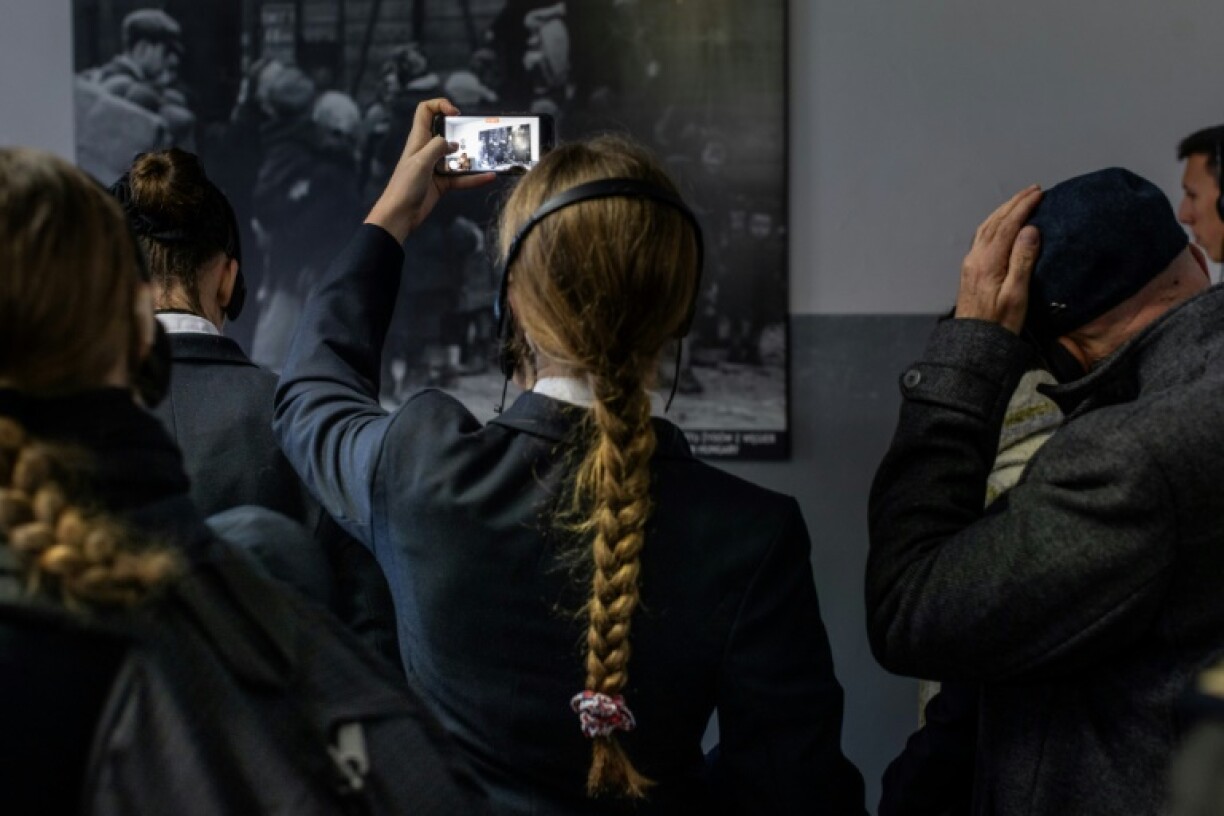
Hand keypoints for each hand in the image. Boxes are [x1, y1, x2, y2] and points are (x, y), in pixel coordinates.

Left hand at [365, 98, 494, 242]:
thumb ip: (437, 147)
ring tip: (487, 156)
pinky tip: (488, 177)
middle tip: (475, 135)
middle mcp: (427, 150)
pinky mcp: (442, 183)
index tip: (456, 113)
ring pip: (457, 156)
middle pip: (445, 132)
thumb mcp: (421, 161)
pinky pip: (461, 178)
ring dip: (471, 156)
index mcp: (418, 140)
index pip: (425, 111)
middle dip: (461, 131)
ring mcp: (436, 167)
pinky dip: (474, 178)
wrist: (399, 215)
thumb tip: (454, 143)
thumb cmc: (404, 186)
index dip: (440, 106)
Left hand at [954, 185, 1042, 333]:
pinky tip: (1003, 224)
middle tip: (1033, 190)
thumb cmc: (999, 324)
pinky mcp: (970, 270)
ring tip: (1020, 201)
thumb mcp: (1016, 295)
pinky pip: (982, 237)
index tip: (1039, 193)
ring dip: (1003, 211)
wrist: (973, 343)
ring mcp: (971, 263)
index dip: (1023, 207)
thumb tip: (1030, 230)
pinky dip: (995, 223)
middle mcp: (976, 258)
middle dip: (1014, 203)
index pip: (1007, 225)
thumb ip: (1023, 260)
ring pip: (986, 228)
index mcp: (988, 262)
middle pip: (995, 222)